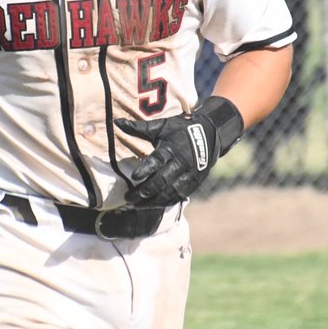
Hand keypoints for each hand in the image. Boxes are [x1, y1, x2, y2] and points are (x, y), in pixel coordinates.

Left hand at [114, 96, 243, 207]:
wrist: (210, 134)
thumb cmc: (180, 129)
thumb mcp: (161, 126)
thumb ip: (139, 128)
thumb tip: (117, 122)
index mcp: (171, 148)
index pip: (157, 161)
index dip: (145, 170)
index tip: (133, 178)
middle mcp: (180, 163)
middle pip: (161, 181)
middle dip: (143, 192)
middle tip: (128, 198)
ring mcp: (189, 175)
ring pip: (169, 193)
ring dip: (152, 201)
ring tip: (136, 205)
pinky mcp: (194, 183)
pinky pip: (179, 196)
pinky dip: (165, 202)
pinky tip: (152, 205)